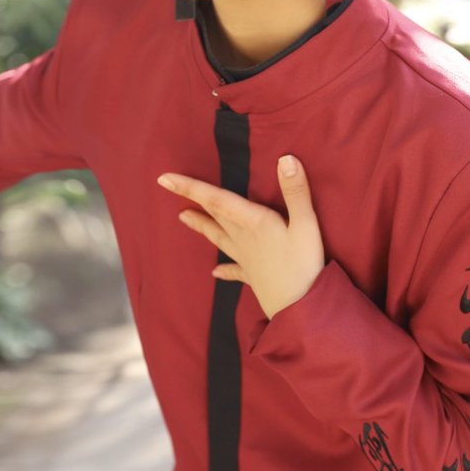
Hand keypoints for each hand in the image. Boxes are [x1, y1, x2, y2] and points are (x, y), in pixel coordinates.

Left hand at [157, 155, 323, 318]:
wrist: (300, 312)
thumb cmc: (304, 266)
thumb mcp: (306, 224)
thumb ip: (295, 192)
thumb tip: (285, 158)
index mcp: (253, 223)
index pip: (216, 199)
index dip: (190, 187)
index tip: (164, 179)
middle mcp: (243, 239)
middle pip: (214, 216)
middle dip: (193, 200)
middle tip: (169, 188)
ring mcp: (247, 260)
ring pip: (219, 239)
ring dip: (202, 227)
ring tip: (183, 218)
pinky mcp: (254, 278)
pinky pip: (235, 271)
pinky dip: (224, 270)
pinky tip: (215, 272)